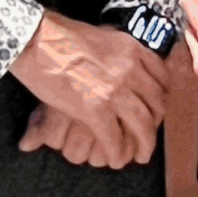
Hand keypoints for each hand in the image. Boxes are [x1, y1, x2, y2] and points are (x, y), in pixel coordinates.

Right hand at [7, 11, 169, 168]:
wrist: (35, 39)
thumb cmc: (59, 37)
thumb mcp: (101, 37)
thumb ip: (118, 54)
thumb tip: (123, 65)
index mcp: (132, 48)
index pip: (162, 77)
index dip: (162, 98)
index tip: (157, 110)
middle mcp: (130, 69)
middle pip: (155, 103)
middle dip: (155, 124)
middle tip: (149, 138)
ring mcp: (115, 90)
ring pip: (142, 124)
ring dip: (144, 144)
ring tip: (140, 155)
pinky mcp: (96, 109)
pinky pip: (115, 138)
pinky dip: (117, 152)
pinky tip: (115, 159)